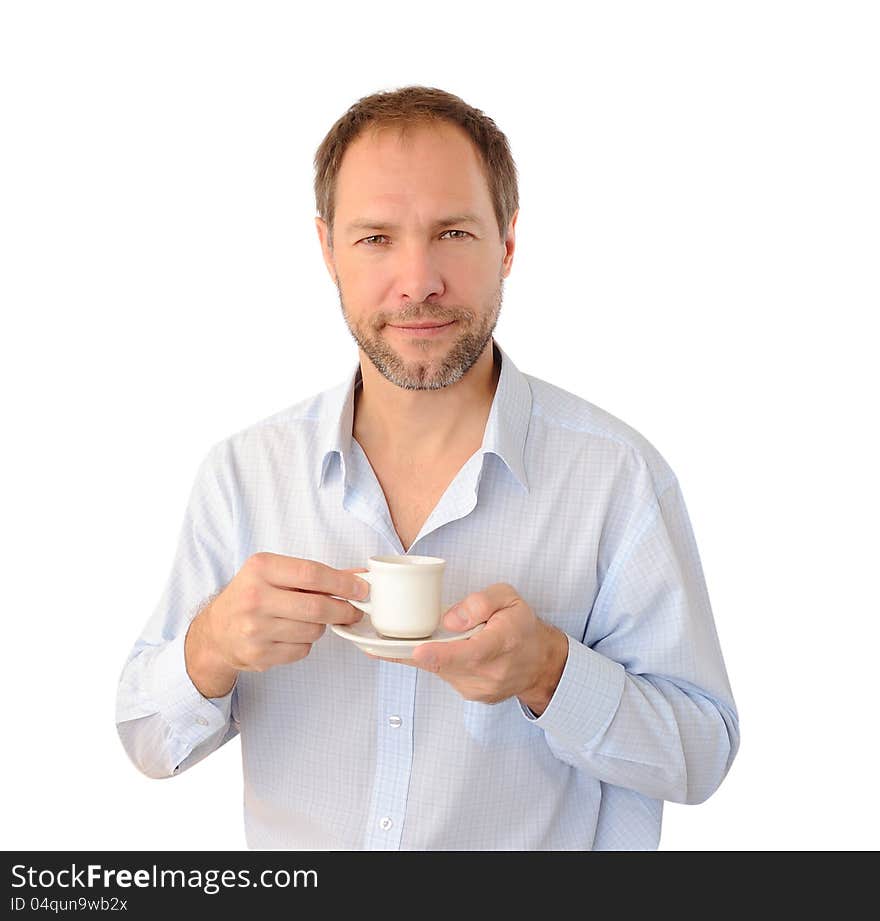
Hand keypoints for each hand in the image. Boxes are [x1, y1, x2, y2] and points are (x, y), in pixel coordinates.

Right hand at [185, 552, 369, 696]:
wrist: (216, 632)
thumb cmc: (252, 596)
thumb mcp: (274, 573)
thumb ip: (315, 574)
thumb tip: (359, 576)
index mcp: (260, 568)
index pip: (311, 573)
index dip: (343, 583)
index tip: (361, 589)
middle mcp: (254, 598)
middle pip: (316, 606)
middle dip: (343, 610)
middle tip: (354, 611)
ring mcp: (255, 629)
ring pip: (313, 631)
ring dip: (322, 626)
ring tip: (310, 620)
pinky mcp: (259, 655)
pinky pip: (302, 650)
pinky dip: (306, 643)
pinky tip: (293, 635)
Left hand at [371, 583, 568, 715]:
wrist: (539, 663)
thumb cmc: (521, 626)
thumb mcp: (509, 598)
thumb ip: (480, 602)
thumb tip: (449, 620)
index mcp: (503, 643)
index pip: (471, 652)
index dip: (440, 654)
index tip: (417, 651)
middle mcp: (491, 672)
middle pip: (446, 663)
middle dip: (417, 649)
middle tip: (385, 637)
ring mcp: (480, 689)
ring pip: (440, 670)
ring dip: (426, 653)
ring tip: (422, 637)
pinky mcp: (471, 695)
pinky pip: (443, 676)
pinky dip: (435, 661)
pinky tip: (434, 649)